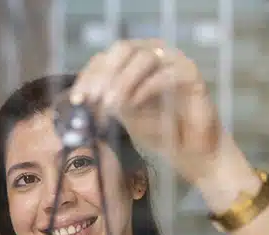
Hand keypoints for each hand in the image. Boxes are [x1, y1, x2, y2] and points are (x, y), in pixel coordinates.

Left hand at [69, 39, 223, 183]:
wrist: (192, 151)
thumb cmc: (159, 130)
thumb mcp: (124, 116)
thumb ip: (106, 103)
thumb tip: (79, 102)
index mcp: (135, 60)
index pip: (105, 57)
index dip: (89, 76)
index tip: (77, 99)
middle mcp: (155, 53)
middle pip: (123, 49)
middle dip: (104, 74)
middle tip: (93, 100)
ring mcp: (175, 61)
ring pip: (144, 58)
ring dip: (122, 81)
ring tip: (110, 106)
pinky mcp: (192, 75)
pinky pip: (166, 75)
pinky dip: (145, 89)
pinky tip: (131, 106)